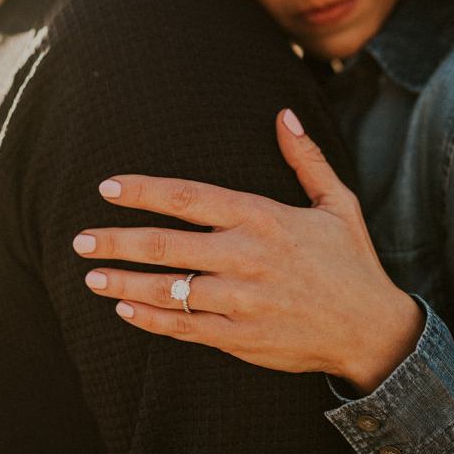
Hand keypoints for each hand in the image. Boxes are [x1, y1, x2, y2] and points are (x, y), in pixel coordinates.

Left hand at [74, 109, 423, 391]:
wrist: (372, 331)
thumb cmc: (352, 263)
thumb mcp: (337, 203)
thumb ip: (305, 158)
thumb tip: (284, 114)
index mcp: (263, 219)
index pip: (188, 197)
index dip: (142, 192)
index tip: (108, 188)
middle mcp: (246, 258)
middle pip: (165, 245)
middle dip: (116, 240)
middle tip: (80, 238)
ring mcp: (240, 301)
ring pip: (167, 289)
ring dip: (123, 281)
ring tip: (90, 274)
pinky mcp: (240, 338)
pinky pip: (183, 328)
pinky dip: (150, 318)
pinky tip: (124, 308)